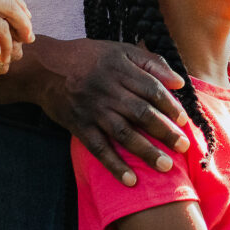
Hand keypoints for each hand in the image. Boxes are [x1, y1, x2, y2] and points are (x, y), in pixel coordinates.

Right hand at [35, 38, 192, 183]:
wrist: (45, 68)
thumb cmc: (88, 57)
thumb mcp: (120, 50)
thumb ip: (151, 62)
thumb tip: (179, 82)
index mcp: (121, 70)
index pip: (151, 89)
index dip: (170, 106)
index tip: (184, 121)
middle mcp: (108, 91)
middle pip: (141, 113)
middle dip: (164, 132)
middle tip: (183, 147)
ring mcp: (93, 110)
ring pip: (123, 133)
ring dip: (145, 151)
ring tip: (165, 166)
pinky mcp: (79, 126)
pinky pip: (99, 148)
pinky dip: (114, 165)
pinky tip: (130, 180)